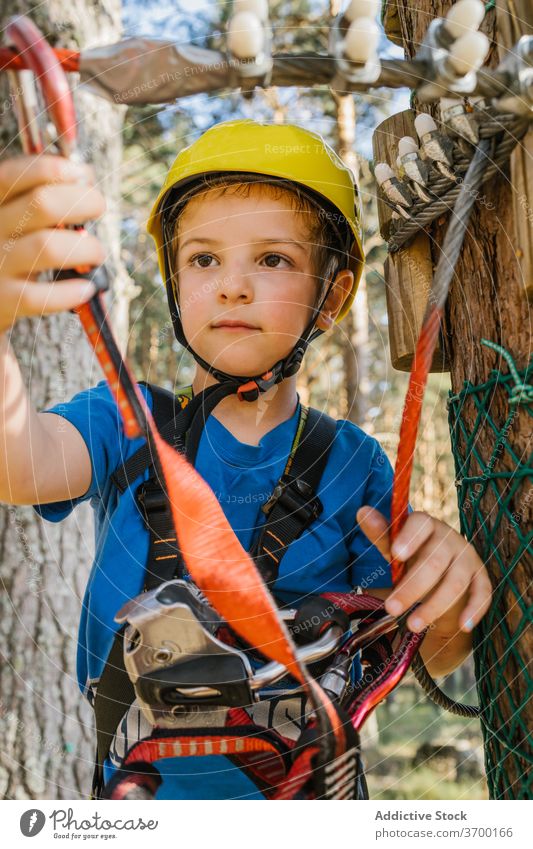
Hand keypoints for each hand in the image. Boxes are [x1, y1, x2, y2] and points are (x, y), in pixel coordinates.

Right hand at [0, 154, 105, 332]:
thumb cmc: (11, 247)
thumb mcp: (16, 216)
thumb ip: (40, 194)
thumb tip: (84, 175)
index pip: (14, 173)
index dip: (54, 168)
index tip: (82, 175)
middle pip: (41, 204)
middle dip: (83, 201)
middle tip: (99, 207)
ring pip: (47, 247)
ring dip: (85, 248)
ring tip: (97, 253)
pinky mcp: (4, 300)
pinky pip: (39, 297)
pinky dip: (69, 293)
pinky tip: (86, 289)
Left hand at [356, 507, 491, 634]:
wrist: (444, 567)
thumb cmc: (415, 553)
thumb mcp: (396, 545)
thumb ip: (382, 533)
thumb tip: (361, 511)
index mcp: (427, 525)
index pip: (420, 525)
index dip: (409, 538)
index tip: (396, 554)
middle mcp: (450, 539)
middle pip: (434, 562)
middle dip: (412, 587)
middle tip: (391, 608)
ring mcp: (468, 559)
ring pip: (455, 583)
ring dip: (434, 606)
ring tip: (412, 625)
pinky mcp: (481, 578)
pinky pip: (483, 594)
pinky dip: (474, 610)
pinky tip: (463, 626)